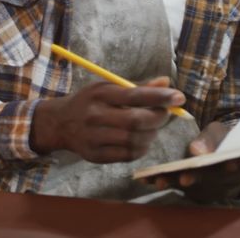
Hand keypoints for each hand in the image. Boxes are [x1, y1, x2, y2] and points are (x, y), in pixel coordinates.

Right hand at [31, 77, 184, 163]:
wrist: (60, 123)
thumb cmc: (90, 101)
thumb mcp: (108, 87)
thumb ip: (138, 87)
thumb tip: (166, 83)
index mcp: (100, 94)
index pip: (135, 95)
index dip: (160, 97)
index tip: (179, 97)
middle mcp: (95, 116)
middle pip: (136, 121)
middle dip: (158, 118)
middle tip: (165, 114)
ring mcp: (93, 138)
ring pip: (134, 140)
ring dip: (151, 135)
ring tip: (152, 127)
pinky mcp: (95, 155)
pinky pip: (127, 155)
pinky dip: (141, 148)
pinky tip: (141, 139)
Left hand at [141, 121, 239, 202]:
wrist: (221, 156)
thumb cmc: (222, 140)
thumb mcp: (221, 132)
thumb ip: (210, 138)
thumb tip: (196, 150)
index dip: (238, 165)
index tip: (229, 164)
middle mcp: (229, 181)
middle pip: (213, 179)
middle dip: (197, 178)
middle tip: (185, 178)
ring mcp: (212, 189)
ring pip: (193, 187)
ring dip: (175, 183)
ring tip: (160, 180)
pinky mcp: (194, 192)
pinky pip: (178, 189)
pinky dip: (163, 182)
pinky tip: (147, 179)